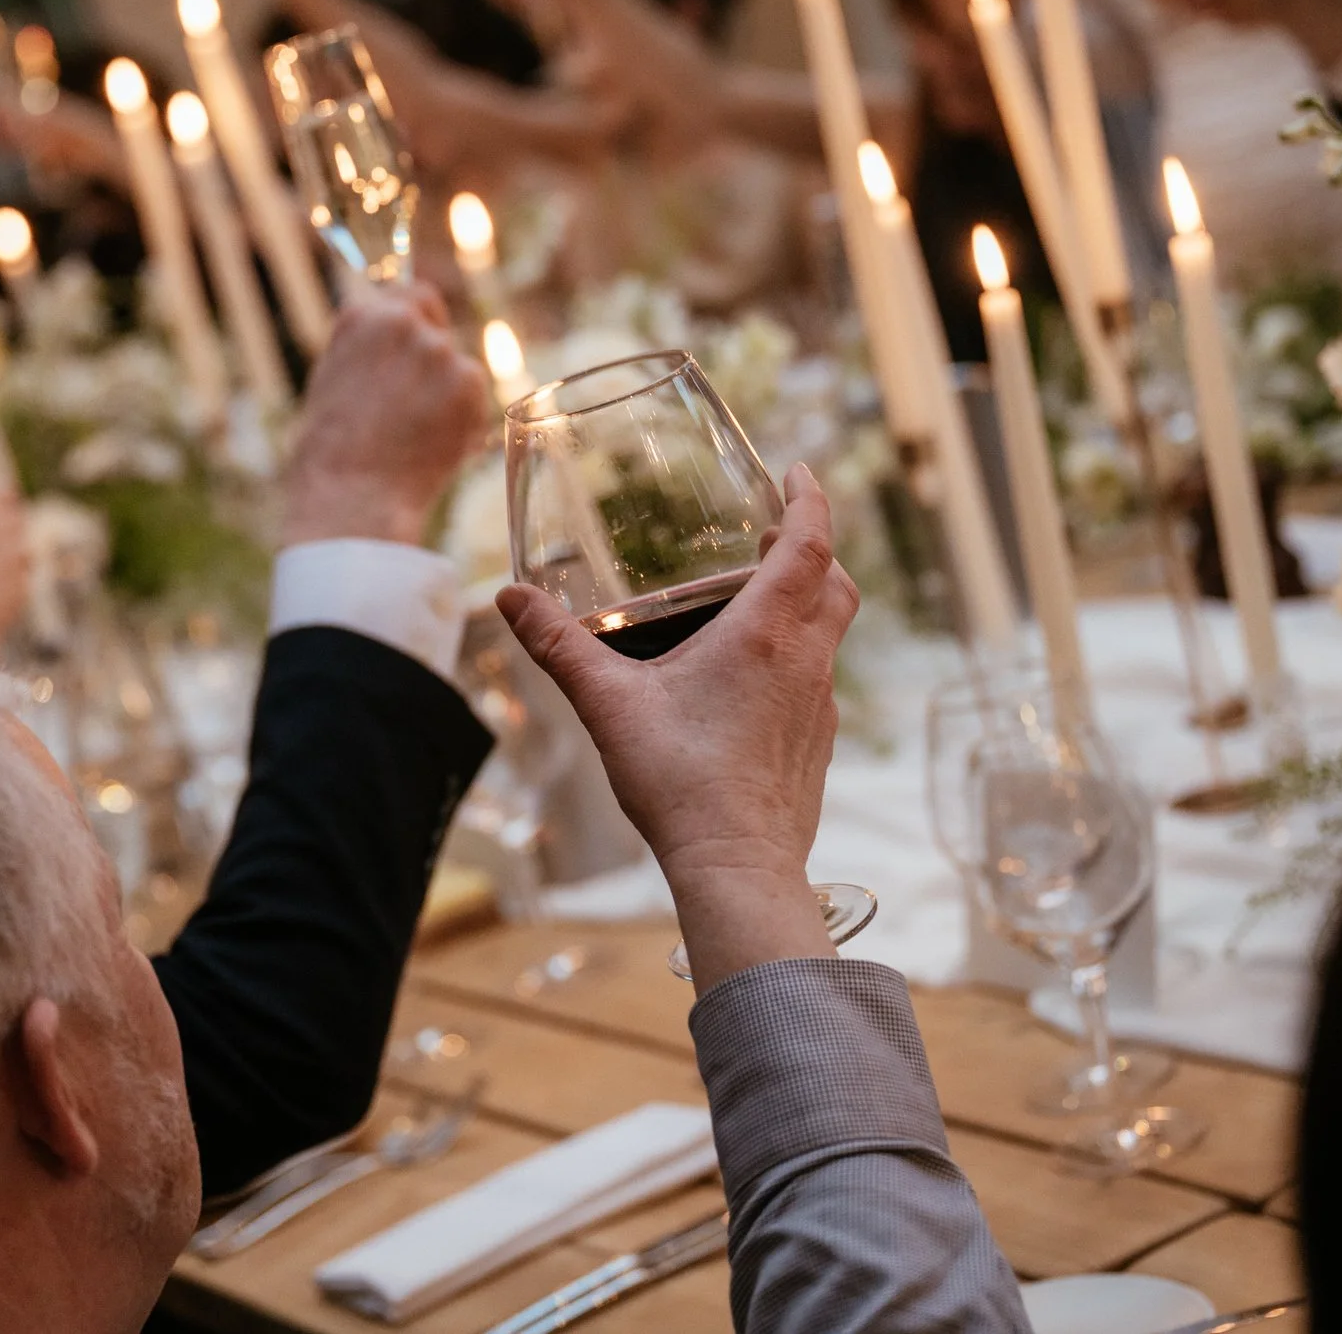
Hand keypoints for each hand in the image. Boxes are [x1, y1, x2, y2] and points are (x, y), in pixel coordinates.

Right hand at [281, 285, 491, 546]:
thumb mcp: (334, 382)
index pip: (411, 296)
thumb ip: (368, 353)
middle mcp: (401, 322)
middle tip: (417, 407)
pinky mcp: (469, 382)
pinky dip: (464, 423)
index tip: (416, 352)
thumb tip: (395, 348)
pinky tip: (433, 448)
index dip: (418, 324)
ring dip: (448, 396)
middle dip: (434, 361)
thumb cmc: (332, 454)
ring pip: (458, 368)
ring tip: (414, 438)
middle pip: (439, 327)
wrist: (352, 495)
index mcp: (360, 317)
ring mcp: (438, 350)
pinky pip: (475, 400)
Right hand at [495, 466, 860, 991]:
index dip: (810, 499)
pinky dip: (800, 655)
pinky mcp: (818, 744)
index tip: (800, 473)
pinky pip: (819, 680)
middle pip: (833, 582)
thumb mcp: (608, 705)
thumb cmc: (680, 783)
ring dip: (808, 601)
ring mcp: (820, 705)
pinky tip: (756, 679)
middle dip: (813, 547)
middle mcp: (806, 661)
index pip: (811, 542)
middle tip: (776, 532)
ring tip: (760, 599)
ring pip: (832, 631)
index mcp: (767, 634)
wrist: (737, 868)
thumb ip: (558, 647)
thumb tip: (508, 599)